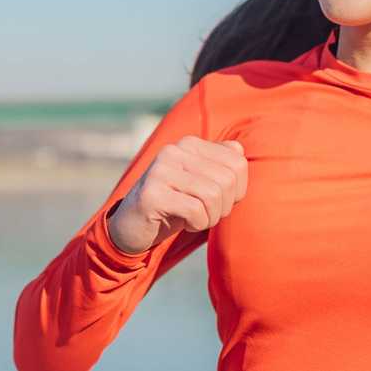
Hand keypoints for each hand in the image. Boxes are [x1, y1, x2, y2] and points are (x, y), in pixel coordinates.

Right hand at [106, 136, 247, 254]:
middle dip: (224, 206)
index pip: (237, 162)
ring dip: (211, 217)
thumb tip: (238, 150)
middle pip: (227, 179)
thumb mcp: (200, 182)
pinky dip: (197, 224)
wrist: (132, 226)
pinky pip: (195, 210)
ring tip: (197, 219)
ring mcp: (160, 171)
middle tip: (208, 214)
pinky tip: (185, 224)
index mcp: (189, 144)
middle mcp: (174, 151)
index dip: (238, 190)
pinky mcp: (152, 194)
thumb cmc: (174, 205)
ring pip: (212, 195)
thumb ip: (220, 163)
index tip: (221, 201)